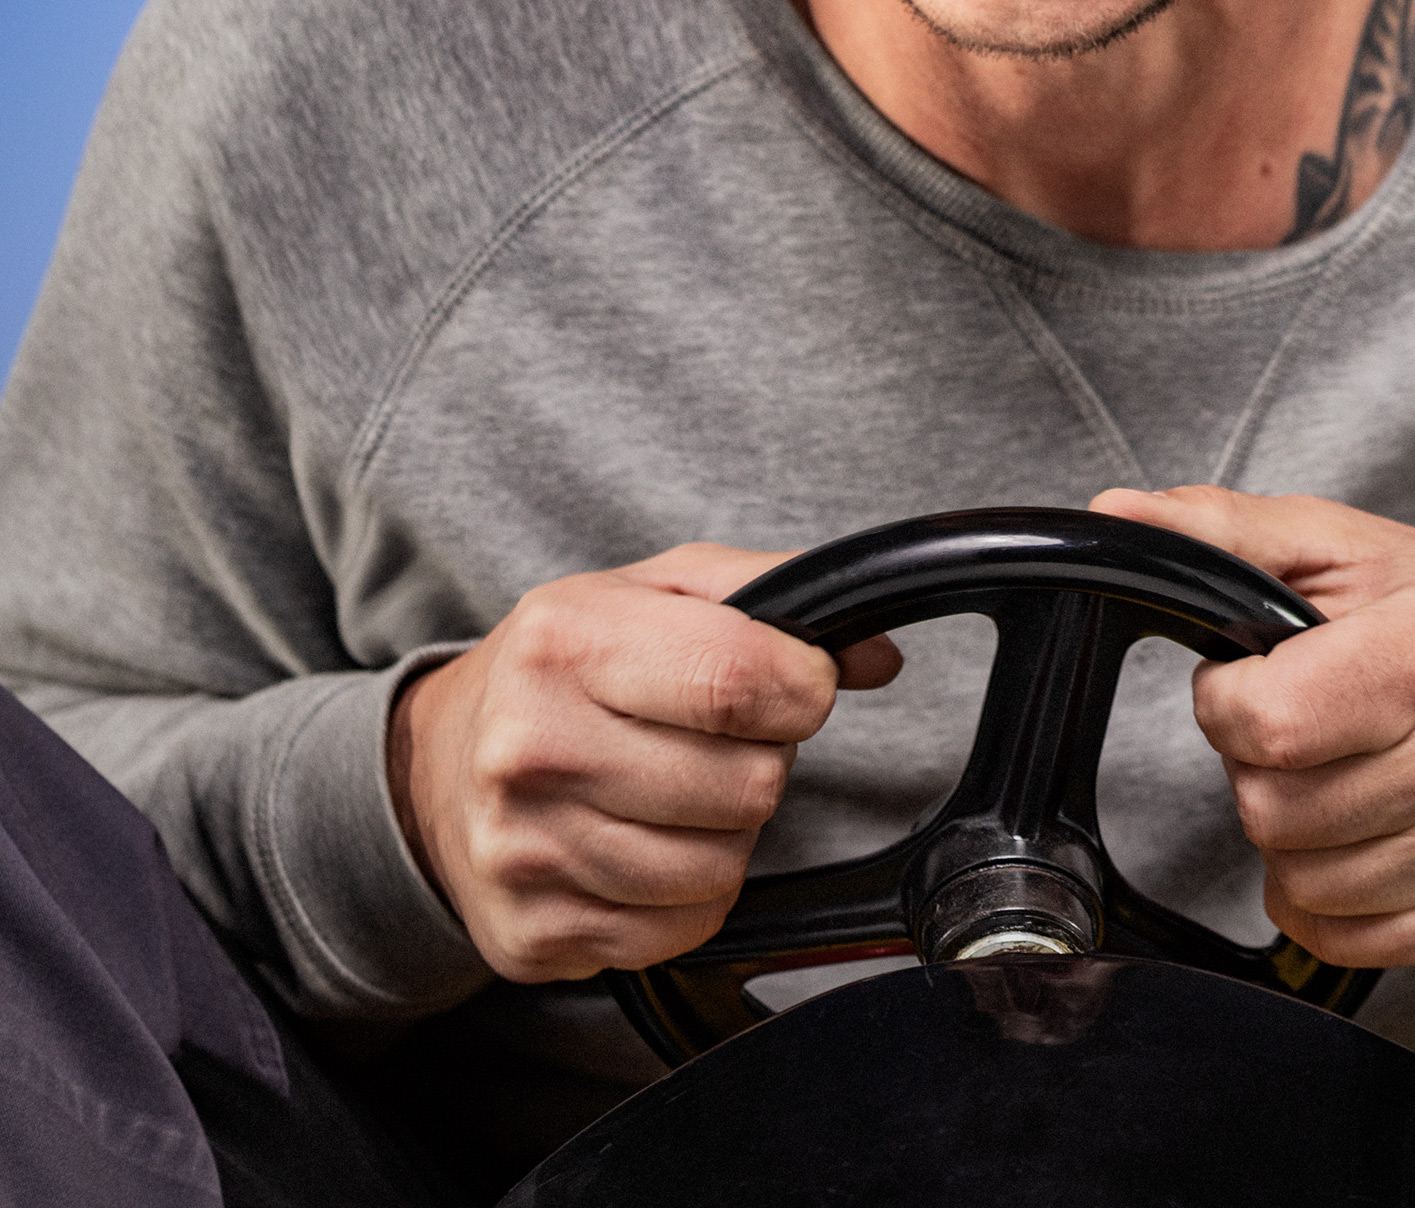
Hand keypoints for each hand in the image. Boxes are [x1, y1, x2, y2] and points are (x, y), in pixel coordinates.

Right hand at [388, 545, 900, 979]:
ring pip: (723, 867)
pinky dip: (690, 894)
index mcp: (567, 641)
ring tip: (678, 789)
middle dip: (761, 758)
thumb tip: (875, 653)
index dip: (803, 686)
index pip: (739, 680)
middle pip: (746, 783)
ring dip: (727, 830)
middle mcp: (534, 745)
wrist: (435, 767)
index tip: (797, 683)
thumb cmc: (563, 668)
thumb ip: (769, 592)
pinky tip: (648, 844)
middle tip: (713, 738)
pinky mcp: (534, 932)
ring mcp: (527, 849)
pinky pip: (682, 929)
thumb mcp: (652, 588)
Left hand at [1090, 486, 1414, 967]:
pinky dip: (1323, 894)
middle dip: (1256, 766)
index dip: (1227, 700)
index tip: (1255, 672)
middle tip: (1301, 720)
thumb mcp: (1331, 540)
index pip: (1269, 726)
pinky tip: (1352, 827)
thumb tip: (1116, 512)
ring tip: (1334, 767)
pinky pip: (1348, 939)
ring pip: (1302, 884)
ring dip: (1287, 832)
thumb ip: (1220, 528)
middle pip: (1275, 813)